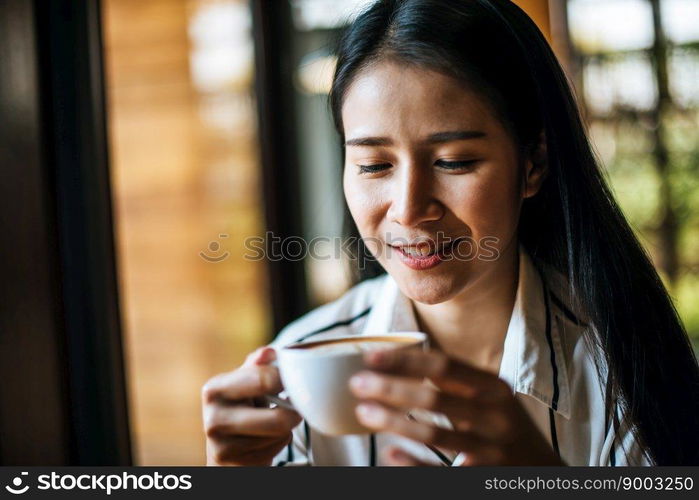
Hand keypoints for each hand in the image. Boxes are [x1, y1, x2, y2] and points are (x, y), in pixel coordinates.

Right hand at [202, 347, 301, 465]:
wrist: (224, 444)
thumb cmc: (241, 406)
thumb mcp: (245, 382)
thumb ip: (257, 365)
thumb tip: (269, 352)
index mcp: (215, 389)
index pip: (264, 380)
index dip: (288, 380)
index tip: (295, 381)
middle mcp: (214, 418)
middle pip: (277, 419)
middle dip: (294, 413)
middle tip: (295, 406)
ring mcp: (221, 445)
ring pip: (278, 435)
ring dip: (285, 428)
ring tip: (273, 420)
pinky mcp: (233, 463)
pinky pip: (274, 450)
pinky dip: (278, 443)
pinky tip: (267, 438)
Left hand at [348, 348, 563, 465]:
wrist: (546, 475)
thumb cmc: (507, 430)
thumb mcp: (493, 400)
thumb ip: (457, 383)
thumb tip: (401, 363)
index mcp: (494, 388)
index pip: (444, 366)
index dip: (404, 360)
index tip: (371, 356)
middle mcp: (496, 416)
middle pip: (435, 397)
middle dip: (390, 388)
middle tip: (357, 384)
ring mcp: (493, 451)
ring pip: (435, 434)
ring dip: (394, 422)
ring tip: (363, 414)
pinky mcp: (484, 479)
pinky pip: (441, 473)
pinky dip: (413, 464)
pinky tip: (390, 455)